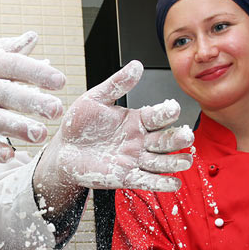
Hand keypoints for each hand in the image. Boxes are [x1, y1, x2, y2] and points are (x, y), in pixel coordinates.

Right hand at [0, 32, 64, 161]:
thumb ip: (7, 50)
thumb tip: (34, 37)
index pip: (11, 65)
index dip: (35, 72)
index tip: (60, 81)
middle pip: (3, 92)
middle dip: (31, 101)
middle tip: (56, 110)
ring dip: (15, 126)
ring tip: (39, 134)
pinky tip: (9, 155)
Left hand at [40, 60, 193, 192]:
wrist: (63, 150)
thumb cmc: (79, 124)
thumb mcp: (96, 99)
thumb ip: (117, 84)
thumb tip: (136, 65)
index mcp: (136, 120)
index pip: (156, 116)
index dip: (166, 112)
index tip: (173, 108)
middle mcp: (139, 140)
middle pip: (164, 140)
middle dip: (176, 138)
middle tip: (186, 135)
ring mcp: (134, 160)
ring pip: (160, 162)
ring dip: (174, 162)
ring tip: (186, 160)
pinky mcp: (125, 177)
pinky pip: (146, 181)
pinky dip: (160, 183)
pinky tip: (173, 184)